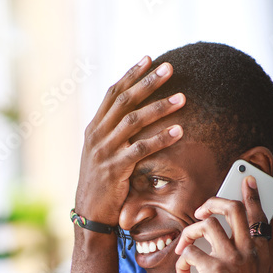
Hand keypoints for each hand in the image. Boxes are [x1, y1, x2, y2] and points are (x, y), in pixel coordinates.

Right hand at [74, 57, 185, 223]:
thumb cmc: (102, 183)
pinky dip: (160, 139)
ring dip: (159, 107)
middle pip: (124, 101)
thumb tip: (132, 113)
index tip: (149, 58)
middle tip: (169, 67)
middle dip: (148, 82)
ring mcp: (105, 151)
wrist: (90, 214)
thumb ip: (113, 133)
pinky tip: (178, 131)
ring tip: (182, 98)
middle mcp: (97, 135)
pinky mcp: (115, 169)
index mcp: (94, 128)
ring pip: (133, 121)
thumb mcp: (101, 152)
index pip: (113, 93)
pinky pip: (140, 150)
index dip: (131, 74)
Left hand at [174, 176, 271, 272]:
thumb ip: (241, 258)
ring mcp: (233, 259)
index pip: (259, 215)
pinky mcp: (215, 272)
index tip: (247, 180)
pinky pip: (190, 253)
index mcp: (262, 252)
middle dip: (213, 202)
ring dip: (190, 233)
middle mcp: (249, 251)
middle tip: (201, 210)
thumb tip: (213, 244)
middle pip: (232, 208)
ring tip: (186, 247)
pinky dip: (182, 261)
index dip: (252, 195)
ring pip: (207, 224)